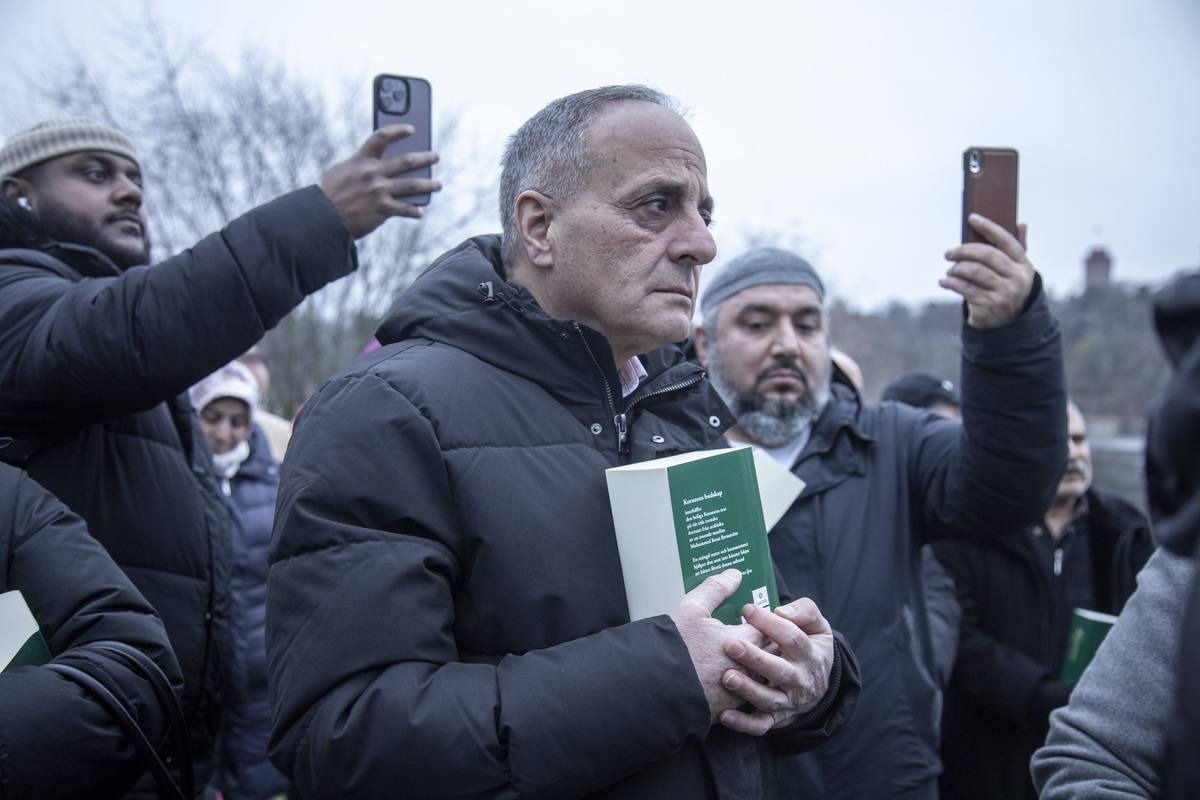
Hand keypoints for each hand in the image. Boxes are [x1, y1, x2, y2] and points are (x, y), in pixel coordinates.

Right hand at [319, 125, 441, 237]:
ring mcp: (380, 192)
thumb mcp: (341, 172)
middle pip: (406, 161)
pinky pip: (405, 209)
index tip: (412, 129)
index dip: (398, 131)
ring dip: (428, 184)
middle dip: (424, 158)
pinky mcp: (383, 209)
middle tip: (435, 157)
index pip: (382, 138)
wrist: (324, 219)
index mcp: (361, 160)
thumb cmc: (331, 194)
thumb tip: (380, 165)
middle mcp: (373, 173)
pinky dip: (414, 211)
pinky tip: (419, 212)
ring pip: (412, 185)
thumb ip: (360, 165)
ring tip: (437, 185)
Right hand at [668, 569, 768, 721]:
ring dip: (753, 667)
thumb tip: (734, 575)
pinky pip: (742, 697)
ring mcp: (739, 693)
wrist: (652, 690)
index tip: (756, 617)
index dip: (764, 620)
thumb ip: (716, 589)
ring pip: (757, 678)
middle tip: (753, 636)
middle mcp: (749, 670)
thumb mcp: (692, 609)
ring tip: (740, 658)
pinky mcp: (726, 710)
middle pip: (769, 655)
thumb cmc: (674, 648)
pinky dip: (739, 686)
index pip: (772, 628)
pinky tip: (724, 679)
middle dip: (763, 644)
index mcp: (746, 642)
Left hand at [717, 597, 835, 735]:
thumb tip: (782, 611)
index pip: (792, 637)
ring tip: (726, 677)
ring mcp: (788, 701)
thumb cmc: (810, 646)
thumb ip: (805, 612)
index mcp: (809, 654)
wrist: (820, 688)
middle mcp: (800, 680)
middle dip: (754, 658)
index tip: (747, 609)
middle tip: (730, 645)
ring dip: (747, 690)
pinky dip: (743, 723)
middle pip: (779, 670)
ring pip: (768, 699)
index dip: (770, 623)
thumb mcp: (817, 627)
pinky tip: (724, 715)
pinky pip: (760, 725)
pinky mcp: (776, 719)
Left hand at [941, 214, 1034, 328]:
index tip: (972, 218)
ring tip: (949, 271)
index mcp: (1024, 265)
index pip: (1006, 241)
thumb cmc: (1007, 288)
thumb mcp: (1015, 271)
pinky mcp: (989, 306)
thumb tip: (1022, 224)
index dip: (989, 228)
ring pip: (974, 272)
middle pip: (987, 255)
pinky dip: (951, 284)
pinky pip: (965, 289)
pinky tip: (944, 282)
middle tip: (949, 253)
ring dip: (956, 269)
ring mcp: (1004, 293)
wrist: (1008, 322)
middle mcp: (1017, 279)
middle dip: (964, 251)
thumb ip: (1015, 250)